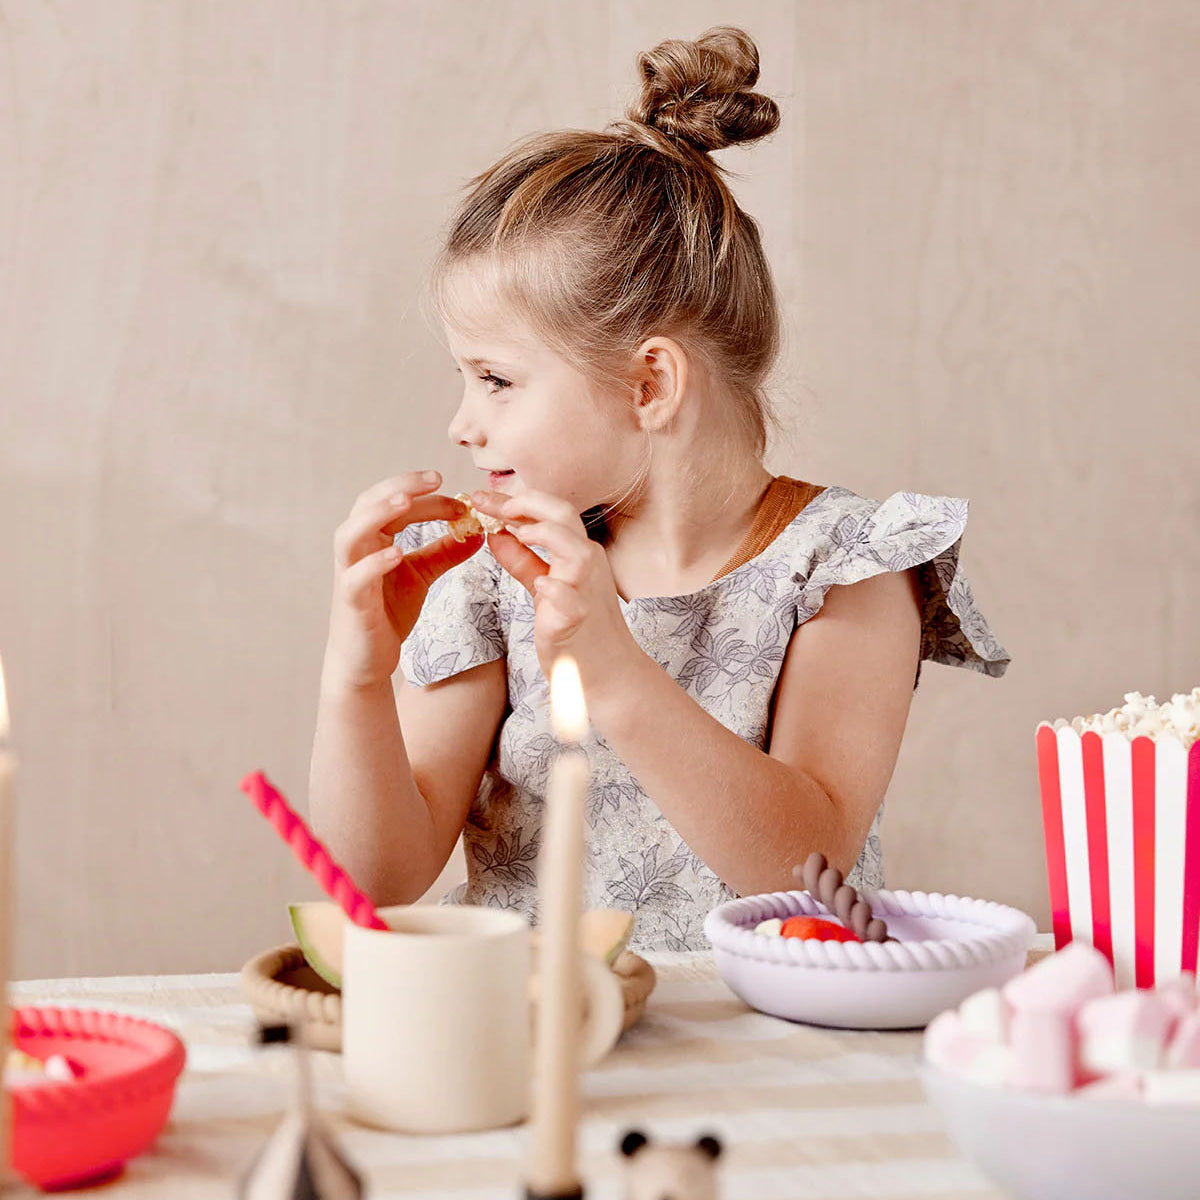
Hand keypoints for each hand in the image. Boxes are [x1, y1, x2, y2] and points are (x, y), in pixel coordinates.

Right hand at [324, 471, 481, 689]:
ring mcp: (350, 575)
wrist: (367, 659)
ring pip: (351, 534)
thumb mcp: (422, 575)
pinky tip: (396, 554)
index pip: (397, 503)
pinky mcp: (351, 603)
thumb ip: (445, 552)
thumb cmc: (387, 612)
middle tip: (434, 478)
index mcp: (374, 538)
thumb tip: (477, 531)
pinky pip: (356, 578)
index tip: (463, 499)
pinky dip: (374, 563)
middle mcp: (357, 550)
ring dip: (376, 514)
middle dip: (400, 487)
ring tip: (405, 502)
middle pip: (368, 504)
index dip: (428, 496)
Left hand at [471, 488, 640, 696]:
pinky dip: (555, 588)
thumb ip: (523, 561)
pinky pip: (569, 597)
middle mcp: (587, 564)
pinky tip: (540, 586)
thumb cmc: (579, 629)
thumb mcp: (546, 586)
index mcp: (579, 553)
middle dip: (527, 504)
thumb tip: (496, 534)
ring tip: (516, 534)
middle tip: (493, 506)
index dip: (515, 501)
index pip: (550, 512)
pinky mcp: (578, 618)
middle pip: (564, 515)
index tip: (481, 497)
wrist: (607, 671)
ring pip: (575, 549)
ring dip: (545, 534)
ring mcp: (585, 590)